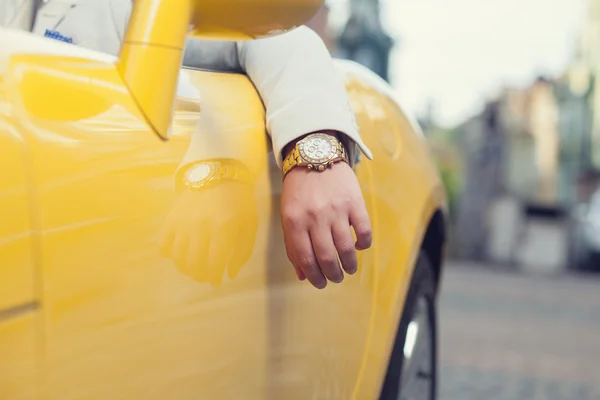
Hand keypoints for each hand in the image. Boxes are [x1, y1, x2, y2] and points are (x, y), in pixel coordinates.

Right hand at [159, 181, 257, 286]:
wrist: (218, 173)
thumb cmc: (239, 203)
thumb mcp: (249, 225)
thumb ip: (242, 252)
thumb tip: (229, 275)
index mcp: (224, 229)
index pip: (214, 264)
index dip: (215, 277)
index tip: (217, 281)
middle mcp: (201, 227)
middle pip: (194, 264)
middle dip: (201, 276)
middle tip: (206, 275)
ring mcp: (183, 223)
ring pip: (178, 257)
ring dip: (186, 269)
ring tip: (194, 268)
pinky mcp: (171, 218)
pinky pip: (163, 244)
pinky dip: (169, 254)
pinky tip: (179, 253)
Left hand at [280, 161, 372, 288]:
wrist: (315, 154)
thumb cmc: (299, 189)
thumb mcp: (288, 214)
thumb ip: (292, 244)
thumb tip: (302, 275)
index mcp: (295, 221)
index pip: (306, 259)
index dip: (314, 277)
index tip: (320, 283)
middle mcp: (315, 217)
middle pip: (327, 257)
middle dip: (332, 275)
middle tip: (336, 278)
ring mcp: (336, 210)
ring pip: (346, 248)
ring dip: (349, 265)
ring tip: (349, 269)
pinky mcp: (354, 202)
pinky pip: (364, 231)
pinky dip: (364, 244)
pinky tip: (360, 247)